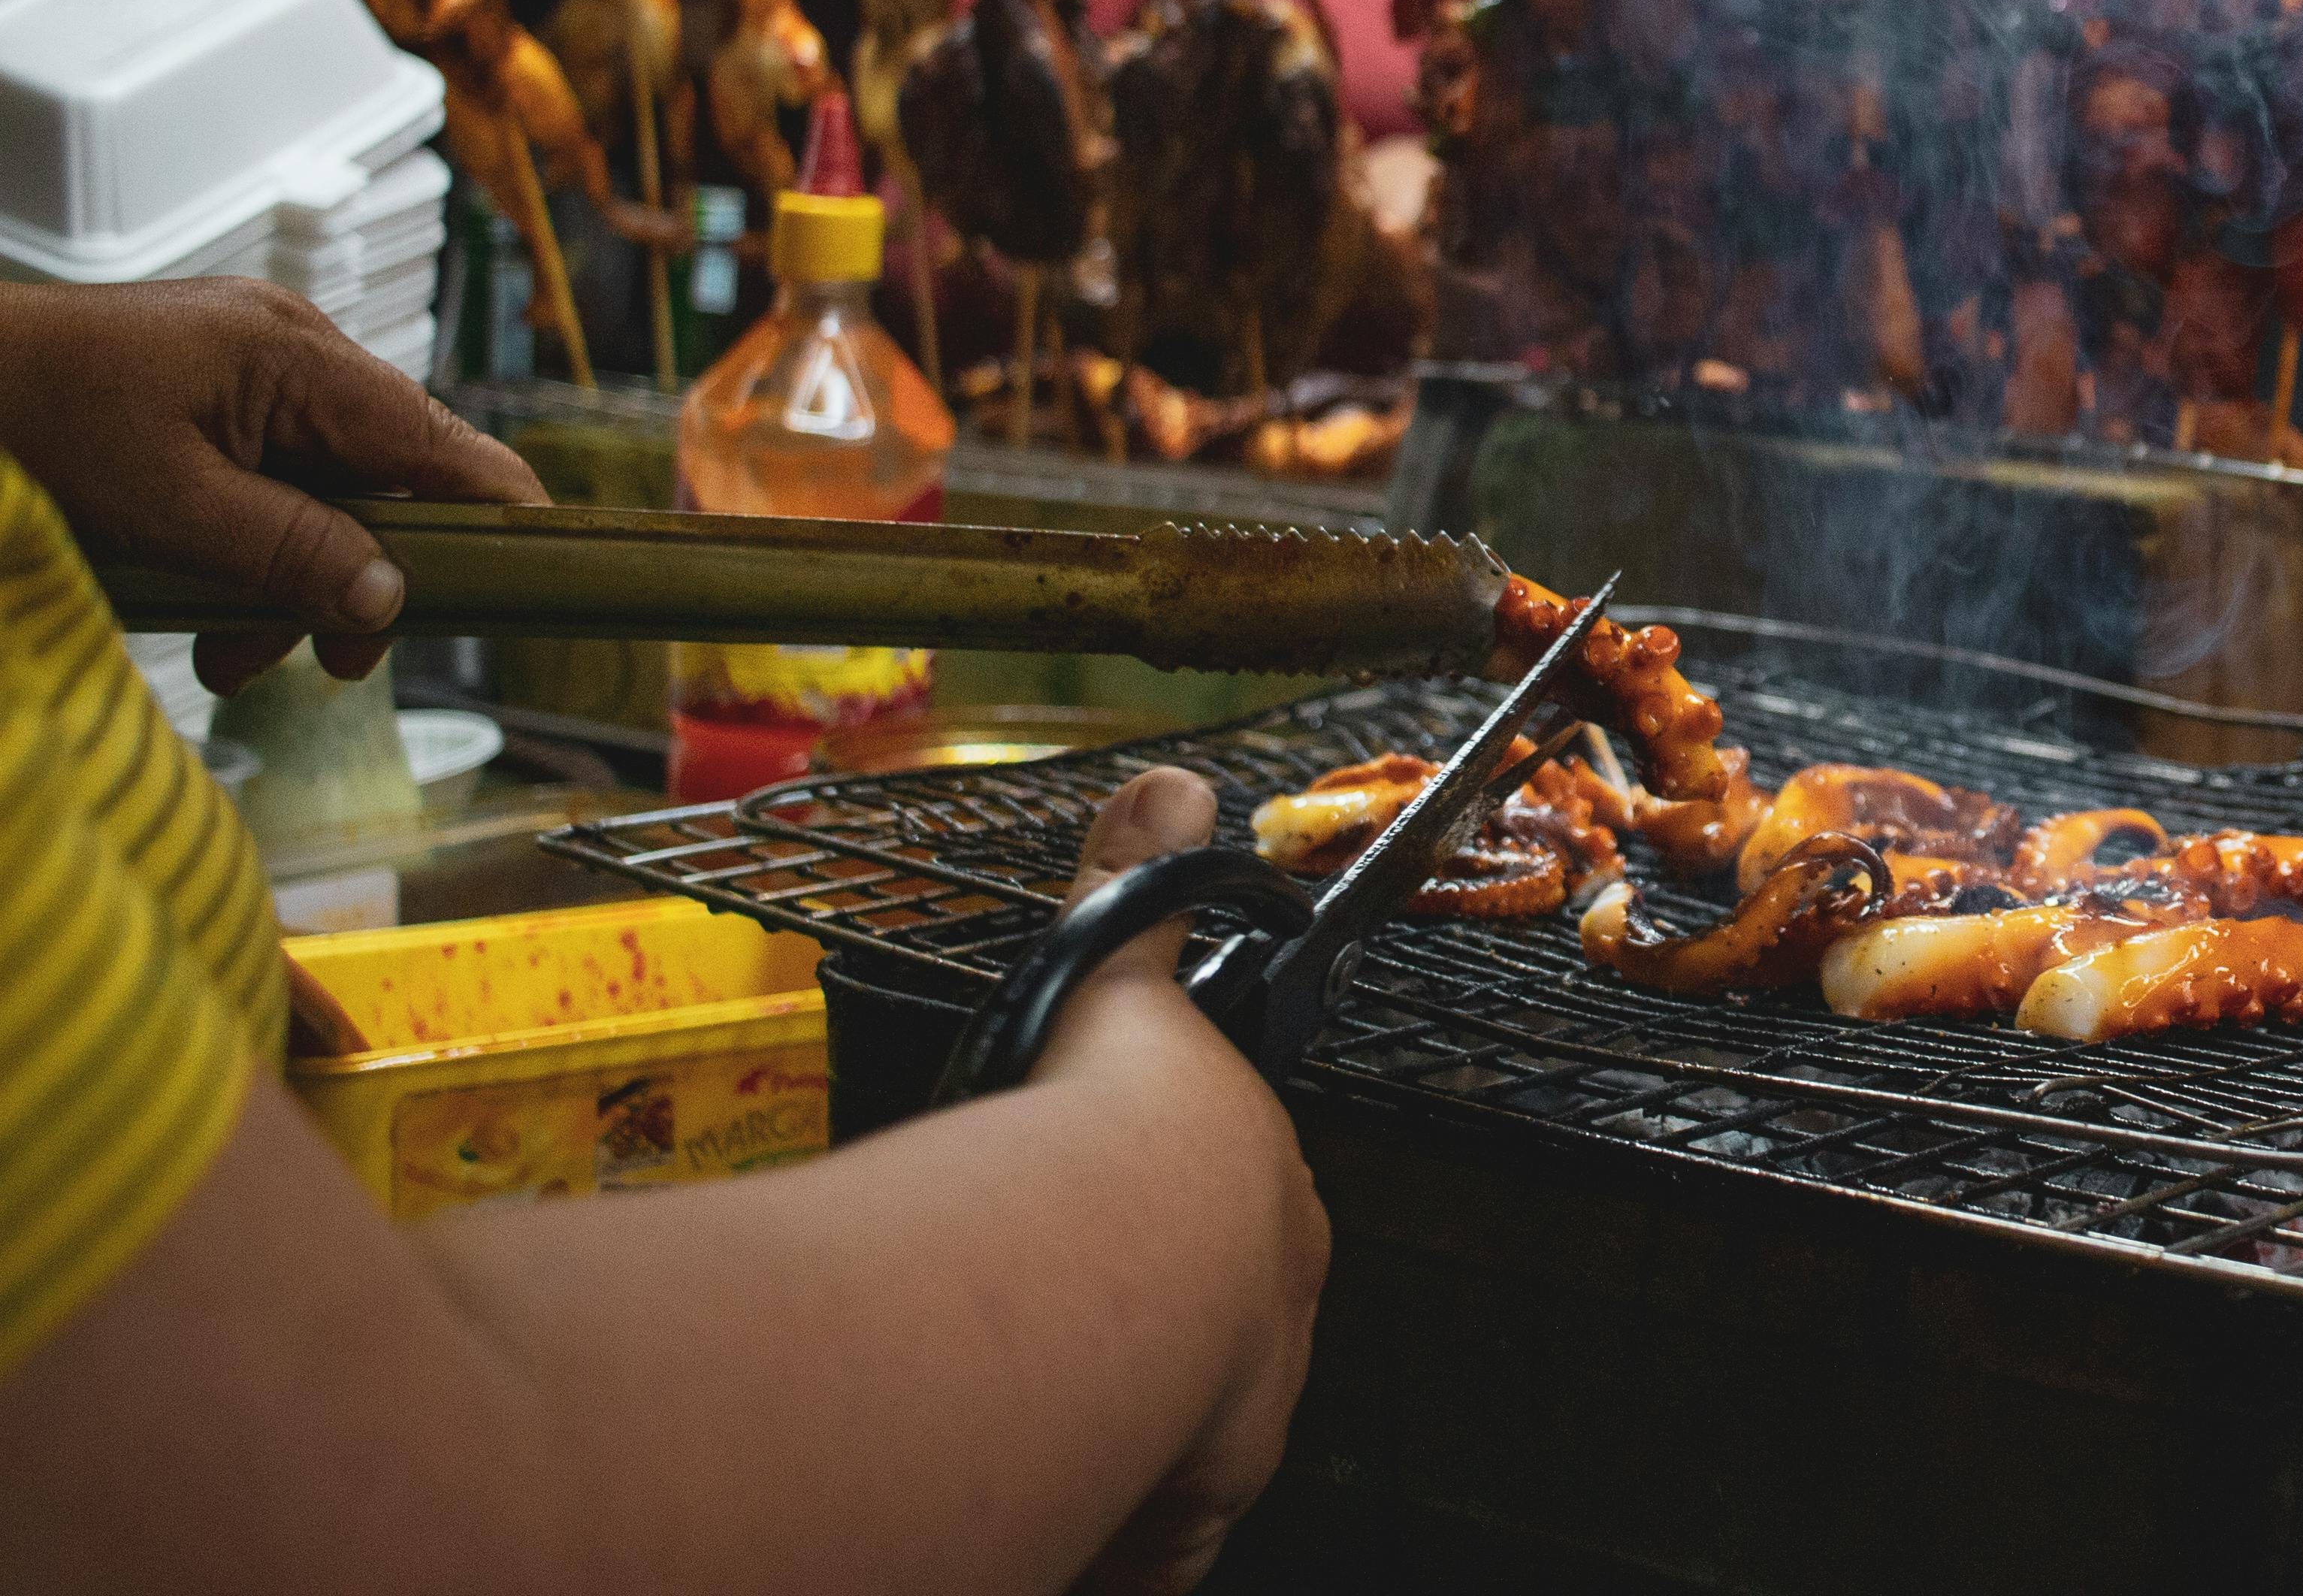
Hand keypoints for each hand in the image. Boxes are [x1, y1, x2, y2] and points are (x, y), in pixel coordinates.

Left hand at [0, 276, 544, 692]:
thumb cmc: (33, 421)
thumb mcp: (168, 508)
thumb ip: (290, 551)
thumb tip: (390, 599)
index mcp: (294, 356)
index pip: (437, 438)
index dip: (497, 508)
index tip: (539, 571)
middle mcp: (289, 349)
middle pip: (382, 475)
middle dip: (357, 574)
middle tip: (329, 662)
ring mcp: (248, 366)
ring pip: (324, 488)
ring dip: (291, 576)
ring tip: (228, 653)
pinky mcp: (211, 390)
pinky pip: (271, 475)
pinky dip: (252, 544)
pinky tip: (206, 602)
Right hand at [1039, 768, 1327, 1595]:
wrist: (1117, 1255)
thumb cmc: (1117, 1129)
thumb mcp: (1123, 984)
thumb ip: (1139, 886)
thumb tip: (1171, 784)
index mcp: (1268, 1215)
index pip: (1232, 1242)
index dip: (1167, 1248)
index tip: (1101, 1252)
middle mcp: (1266, 1334)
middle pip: (1208, 1355)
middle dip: (1144, 1353)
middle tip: (1056, 1347)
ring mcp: (1223, 1435)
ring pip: (1165, 1452)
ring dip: (1109, 1440)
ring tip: (1032, 1421)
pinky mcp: (1168, 1524)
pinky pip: (1132, 1548)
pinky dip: (1088, 1536)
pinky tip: (1042, 1512)